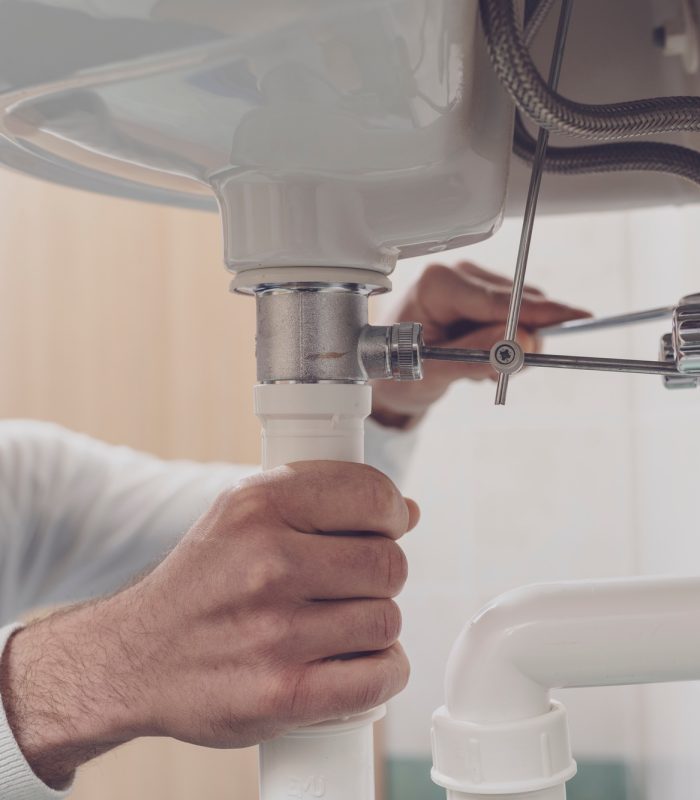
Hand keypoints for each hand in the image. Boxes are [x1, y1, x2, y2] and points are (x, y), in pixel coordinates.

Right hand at [0, 463, 418, 788]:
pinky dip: (383, 673)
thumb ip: (321, 500)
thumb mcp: (242, 514)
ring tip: (339, 625)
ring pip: (387, 620)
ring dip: (375, 626)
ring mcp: (274, 632)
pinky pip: (380, 677)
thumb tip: (408, 510)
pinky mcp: (281, 694)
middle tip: (351, 584)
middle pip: (389, 562)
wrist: (134, 659)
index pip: (372, 495)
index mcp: (258, 506)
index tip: (383, 528)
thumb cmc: (202, 581)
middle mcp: (266, 563)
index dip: (389, 514)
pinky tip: (356, 663)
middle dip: (381, 574)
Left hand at [371, 261, 590, 426]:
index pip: (500, 300)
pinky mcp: (483, 295)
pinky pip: (517, 317)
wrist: (387, 370)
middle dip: (522, 341)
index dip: (542, 312)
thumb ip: (475, 356)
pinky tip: (480, 355)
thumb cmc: (398, 367)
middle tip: (502, 374)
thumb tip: (521, 341)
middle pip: (518, 302)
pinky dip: (507, 343)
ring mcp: (472, 282)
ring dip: (511, 346)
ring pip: (523, 311)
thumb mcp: (433, 371)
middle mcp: (457, 274)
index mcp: (437, 284)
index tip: (579, 318)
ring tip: (475, 367)